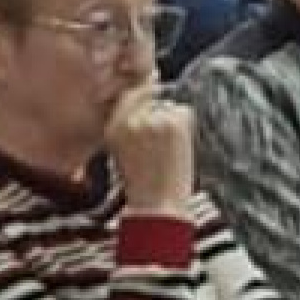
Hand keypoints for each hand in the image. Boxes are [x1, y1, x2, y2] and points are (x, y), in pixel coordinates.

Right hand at [105, 87, 196, 216]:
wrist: (158, 206)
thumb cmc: (143, 184)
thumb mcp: (122, 152)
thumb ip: (129, 124)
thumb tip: (148, 93)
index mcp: (113, 127)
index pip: (128, 96)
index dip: (142, 99)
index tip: (152, 105)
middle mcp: (130, 120)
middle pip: (150, 97)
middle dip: (159, 112)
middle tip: (164, 141)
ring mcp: (153, 120)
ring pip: (169, 106)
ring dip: (173, 121)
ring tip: (170, 150)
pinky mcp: (173, 123)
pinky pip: (184, 111)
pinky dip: (186, 126)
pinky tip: (180, 147)